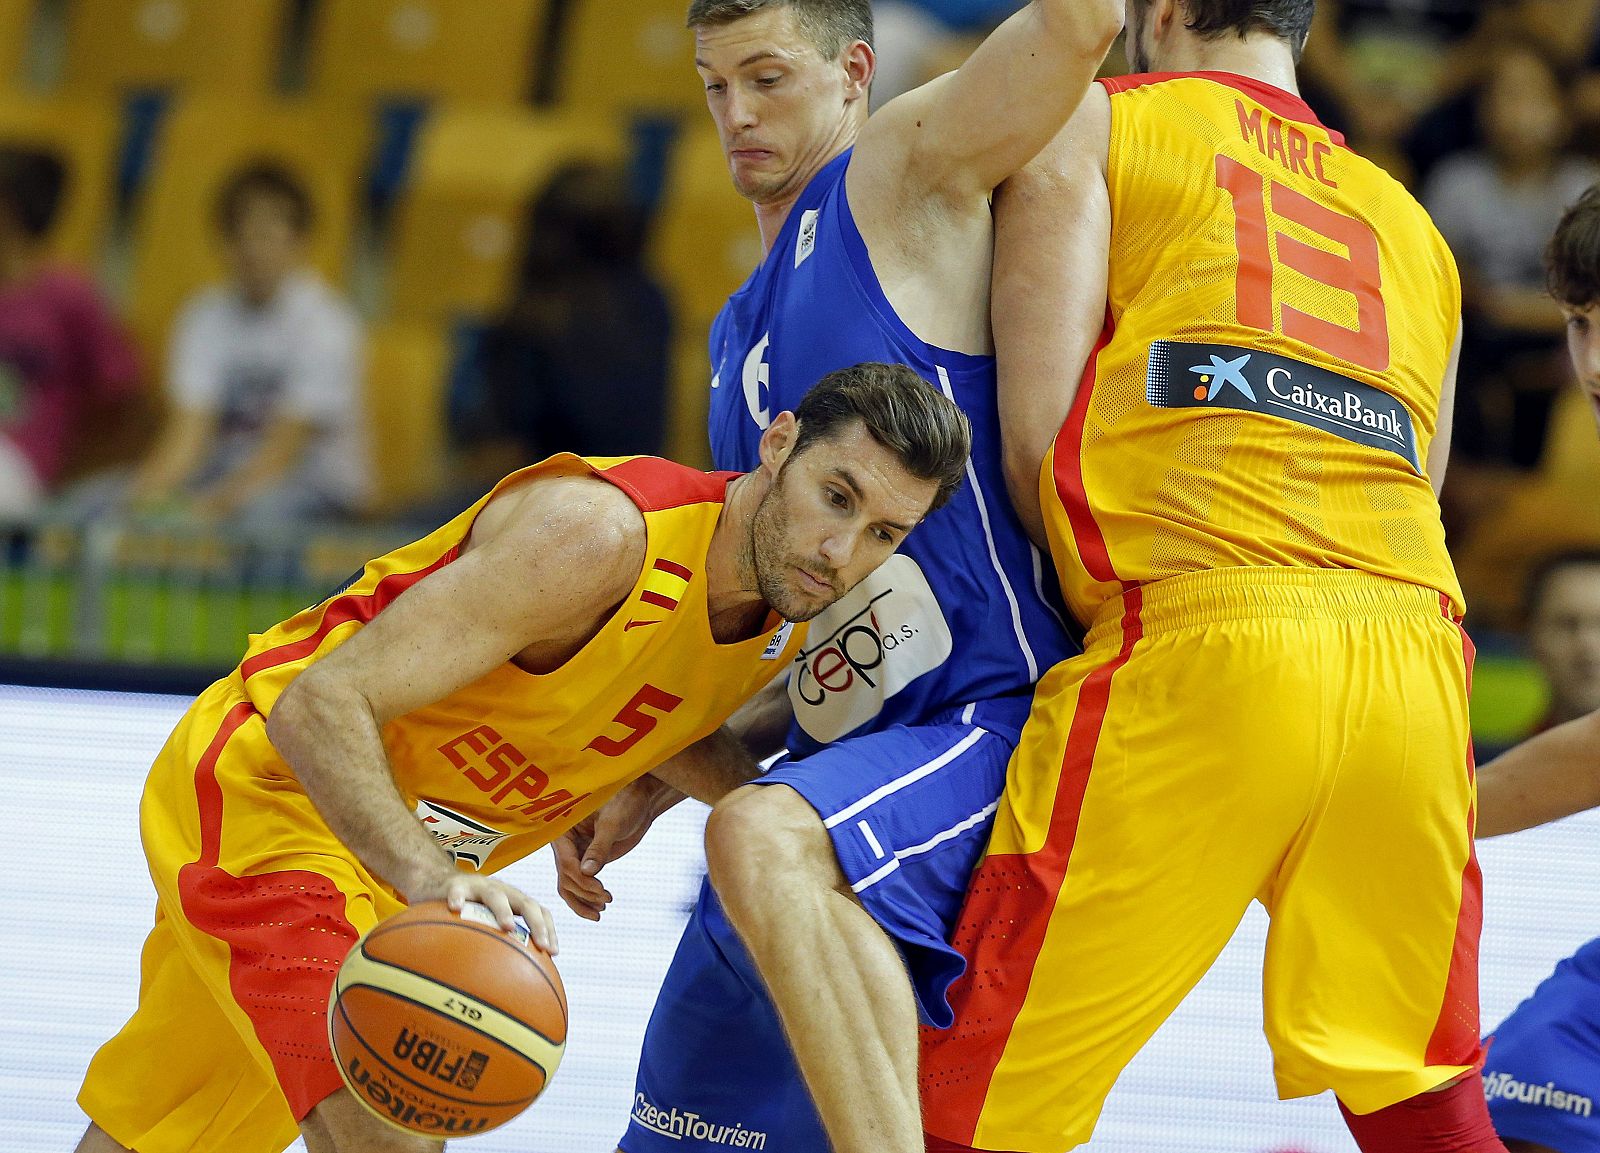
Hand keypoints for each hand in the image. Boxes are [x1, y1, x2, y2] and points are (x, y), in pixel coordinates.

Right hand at [404, 868, 558, 954]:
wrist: (435, 881)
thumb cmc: (462, 910)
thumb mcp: (482, 924)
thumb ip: (496, 947)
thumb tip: (505, 988)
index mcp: (512, 901)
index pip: (539, 911)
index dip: (549, 930)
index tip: (553, 953)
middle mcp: (501, 892)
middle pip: (526, 903)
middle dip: (537, 924)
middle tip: (542, 945)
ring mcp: (479, 887)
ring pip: (495, 895)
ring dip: (504, 910)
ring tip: (508, 927)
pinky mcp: (454, 884)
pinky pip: (456, 891)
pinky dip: (457, 897)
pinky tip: (455, 908)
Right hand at [552, 777, 680, 919]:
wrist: (640, 802)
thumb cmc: (626, 802)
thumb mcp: (613, 823)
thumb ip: (599, 847)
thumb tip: (586, 872)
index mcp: (563, 828)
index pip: (565, 861)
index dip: (581, 879)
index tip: (599, 889)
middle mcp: (565, 843)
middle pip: (566, 877)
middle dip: (584, 892)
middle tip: (606, 899)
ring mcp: (575, 853)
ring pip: (569, 885)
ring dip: (584, 900)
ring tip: (602, 909)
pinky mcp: (586, 860)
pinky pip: (580, 884)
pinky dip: (587, 898)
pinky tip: (598, 908)